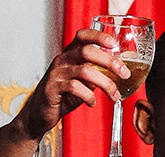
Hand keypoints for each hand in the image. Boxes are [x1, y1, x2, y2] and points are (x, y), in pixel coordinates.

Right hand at [0, 29, 130, 156]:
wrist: (39, 113)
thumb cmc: (62, 96)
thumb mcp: (82, 82)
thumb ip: (97, 74)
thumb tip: (119, 70)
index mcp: (70, 55)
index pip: (82, 36)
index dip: (98, 36)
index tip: (114, 43)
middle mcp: (63, 60)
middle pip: (87, 51)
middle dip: (110, 62)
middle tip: (125, 74)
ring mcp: (57, 73)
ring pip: (85, 71)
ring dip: (105, 84)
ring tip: (114, 95)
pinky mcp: (52, 88)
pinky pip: (74, 87)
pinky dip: (89, 96)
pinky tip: (92, 103)